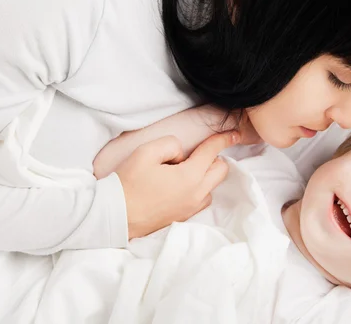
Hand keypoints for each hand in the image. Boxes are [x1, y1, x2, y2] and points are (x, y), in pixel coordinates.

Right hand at [116, 131, 239, 239]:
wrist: (116, 214)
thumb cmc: (129, 182)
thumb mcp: (146, 151)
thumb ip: (171, 144)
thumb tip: (182, 153)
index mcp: (190, 177)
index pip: (213, 152)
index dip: (223, 139)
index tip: (234, 133)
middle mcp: (196, 194)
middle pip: (221, 171)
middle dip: (214, 158)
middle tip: (194, 153)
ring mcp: (191, 208)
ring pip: (212, 186)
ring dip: (205, 175)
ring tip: (181, 170)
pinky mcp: (183, 216)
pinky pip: (201, 198)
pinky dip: (197, 188)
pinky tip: (178, 185)